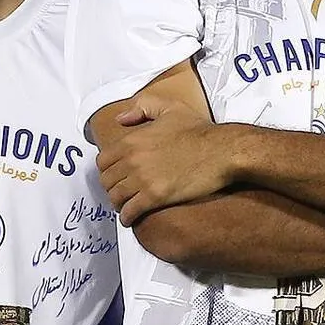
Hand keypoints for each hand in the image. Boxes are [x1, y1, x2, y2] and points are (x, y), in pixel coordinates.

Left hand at [98, 94, 232, 225]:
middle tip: (121, 191)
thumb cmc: (198, 130)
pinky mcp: (155, 197)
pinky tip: (131, 217)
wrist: (221, 151)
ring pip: (116, 197)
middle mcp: (132, 160)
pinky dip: (128, 217)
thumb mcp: (170, 107)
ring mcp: (143, 180)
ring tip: (125, 205)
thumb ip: (142, 107)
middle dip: (111, 187)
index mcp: (132, 140)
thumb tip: (121, 119)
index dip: (107, 169)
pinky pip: (130, 211)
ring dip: (119, 203)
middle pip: (106, 181)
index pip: (103, 161)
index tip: (115, 174)